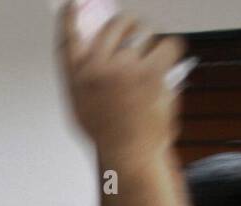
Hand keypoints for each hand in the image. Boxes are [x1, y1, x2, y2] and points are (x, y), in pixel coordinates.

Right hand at [58, 5, 184, 167]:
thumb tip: (103, 53)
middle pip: (114, 26)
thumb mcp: (84, 108)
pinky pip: (168, 45)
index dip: (69, 19)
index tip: (73, 4)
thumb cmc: (109, 137)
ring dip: (150, 42)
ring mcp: (122, 68)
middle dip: (129, 25)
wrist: (130, 156)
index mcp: (77, 79)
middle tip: (138, 34)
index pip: (68, 40)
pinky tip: (168, 66)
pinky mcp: (149, 72)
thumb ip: (88, 79)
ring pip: (143, 33)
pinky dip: (171, 52)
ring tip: (154, 59)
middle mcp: (96, 69)